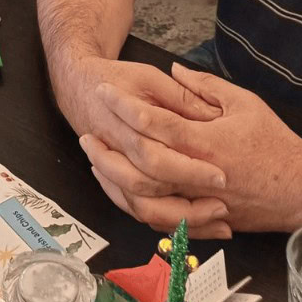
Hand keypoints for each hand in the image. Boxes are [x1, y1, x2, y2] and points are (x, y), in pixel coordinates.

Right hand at [50, 54, 229, 235]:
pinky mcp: (118, 181)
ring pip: (142, 208)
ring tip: (214, 220)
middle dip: (189, 203)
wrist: (78, 85)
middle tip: (223, 204)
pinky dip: (165, 223)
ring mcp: (115, 169)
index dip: (190, 169)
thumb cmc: (117, 79)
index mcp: (126, 124)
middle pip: (150, 188)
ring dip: (179, 220)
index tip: (222, 176)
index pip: (157, 155)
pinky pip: (138, 211)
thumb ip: (181, 96)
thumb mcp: (151, 77)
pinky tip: (192, 224)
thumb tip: (213, 115)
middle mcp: (118, 151)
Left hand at [86, 61, 301, 233]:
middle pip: (140, 168)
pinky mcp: (202, 221)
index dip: (125, 106)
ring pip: (144, 201)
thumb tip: (175, 69)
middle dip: (108, 150)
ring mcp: (199, 203)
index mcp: (206, 144)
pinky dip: (135, 207)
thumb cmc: (276, 143)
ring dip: (115, 182)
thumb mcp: (245, 103)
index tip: (104, 91)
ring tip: (96, 163)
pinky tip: (121, 190)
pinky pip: (159, 221)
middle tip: (87, 133)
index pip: (155, 123)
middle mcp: (198, 176)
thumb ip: (205, 86)